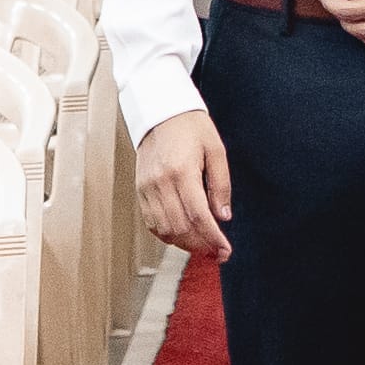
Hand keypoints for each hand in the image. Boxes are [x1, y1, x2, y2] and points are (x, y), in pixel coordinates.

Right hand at [135, 108, 235, 261]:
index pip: (198, 216)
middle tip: (217, 252)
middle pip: (180, 228)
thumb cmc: (190, 126)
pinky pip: (151, 222)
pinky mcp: (140, 190)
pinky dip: (167, 234)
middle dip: (200, 246)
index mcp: (181, 171)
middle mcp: (160, 182)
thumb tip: (223, 216)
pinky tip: (182, 235)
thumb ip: (221, 185)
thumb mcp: (216, 150)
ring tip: (202, 245)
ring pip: (164, 230)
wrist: (160, 112)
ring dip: (184, 244)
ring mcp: (147, 187)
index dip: (213, 238)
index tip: (225, 250)